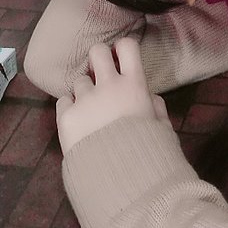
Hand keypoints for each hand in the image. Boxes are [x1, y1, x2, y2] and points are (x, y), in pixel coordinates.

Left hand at [56, 37, 167, 155]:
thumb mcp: (163, 128)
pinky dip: (70, 107)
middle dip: (98, 59)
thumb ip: (156, 108)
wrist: (121, 180)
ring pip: (79, 80)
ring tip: (92, 111)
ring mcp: (85, 100)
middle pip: (97, 52)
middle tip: (100, 74)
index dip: (123, 47)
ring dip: (85, 90)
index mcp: (135, 85)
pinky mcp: (66, 117)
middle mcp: (108, 86)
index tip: (121, 56)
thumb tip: (148, 97)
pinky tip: (79, 122)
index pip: (127, 47)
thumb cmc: (149, 153)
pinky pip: (63, 100)